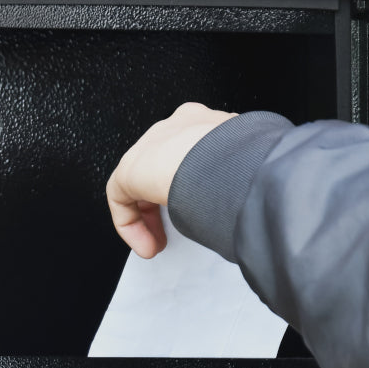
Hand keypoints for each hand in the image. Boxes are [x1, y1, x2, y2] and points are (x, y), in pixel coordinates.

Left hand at [106, 102, 235, 257]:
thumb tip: (246, 203)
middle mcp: (175, 129)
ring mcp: (150, 145)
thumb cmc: (244, 163)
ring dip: (150, 217)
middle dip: (168, 202)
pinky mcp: (129, 168)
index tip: (201, 207)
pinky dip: (132, 225)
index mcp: (206, 122)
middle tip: (177, 230)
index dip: (193, 184)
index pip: (192, 151)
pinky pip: (122, 198)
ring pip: (141, 183)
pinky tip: (147, 244)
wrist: (220, 159)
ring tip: (160, 243)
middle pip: (163, 166)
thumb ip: (239, 178)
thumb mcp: (246, 169)